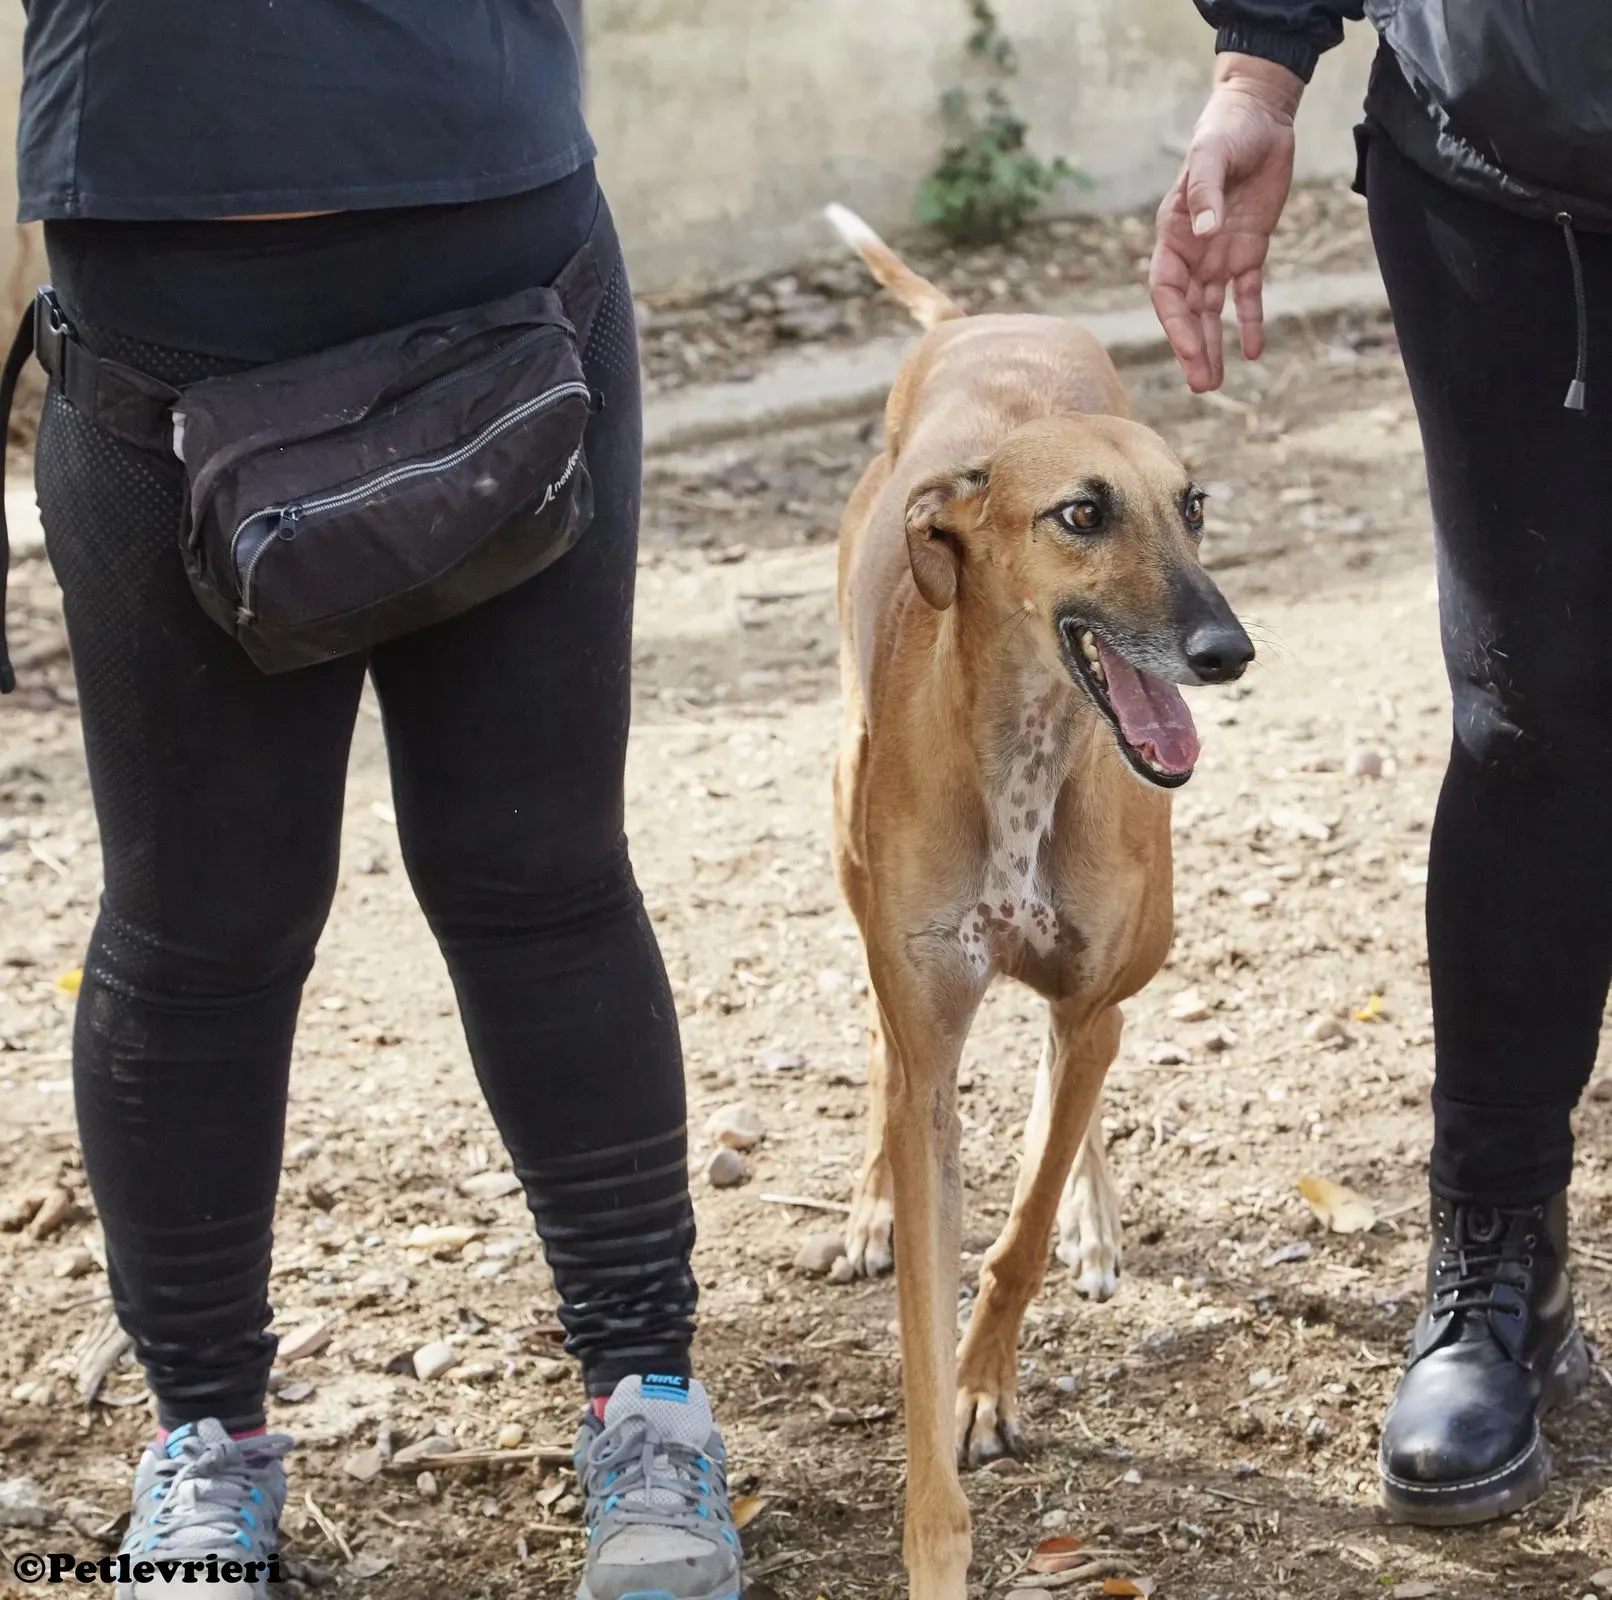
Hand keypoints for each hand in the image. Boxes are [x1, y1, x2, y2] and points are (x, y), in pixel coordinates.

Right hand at [1150, 53, 1303, 391]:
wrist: (1258, 114)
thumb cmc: (1225, 130)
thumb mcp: (1211, 156)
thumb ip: (1205, 195)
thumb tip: (1205, 232)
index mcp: (1173, 234)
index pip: (1167, 291)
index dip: (1176, 324)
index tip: (1191, 350)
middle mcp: (1192, 251)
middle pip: (1188, 311)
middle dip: (1192, 349)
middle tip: (1201, 386)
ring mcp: (1219, 254)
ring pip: (1212, 310)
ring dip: (1213, 345)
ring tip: (1215, 384)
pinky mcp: (1249, 250)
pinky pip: (1247, 294)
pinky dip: (1249, 321)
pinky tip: (1253, 352)